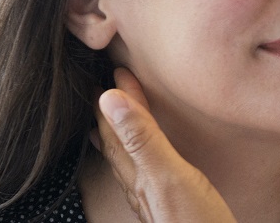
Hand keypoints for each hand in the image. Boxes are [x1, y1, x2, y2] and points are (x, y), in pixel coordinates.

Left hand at [94, 67, 236, 221]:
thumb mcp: (171, 176)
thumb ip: (144, 139)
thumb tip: (110, 100)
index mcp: (141, 174)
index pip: (121, 129)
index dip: (118, 99)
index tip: (118, 71)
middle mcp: (143, 188)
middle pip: (119, 146)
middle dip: (112, 117)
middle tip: (106, 91)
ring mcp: (157, 200)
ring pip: (132, 162)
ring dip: (124, 137)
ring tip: (116, 122)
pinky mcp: (173, 210)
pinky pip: (149, 175)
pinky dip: (145, 159)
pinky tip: (152, 164)